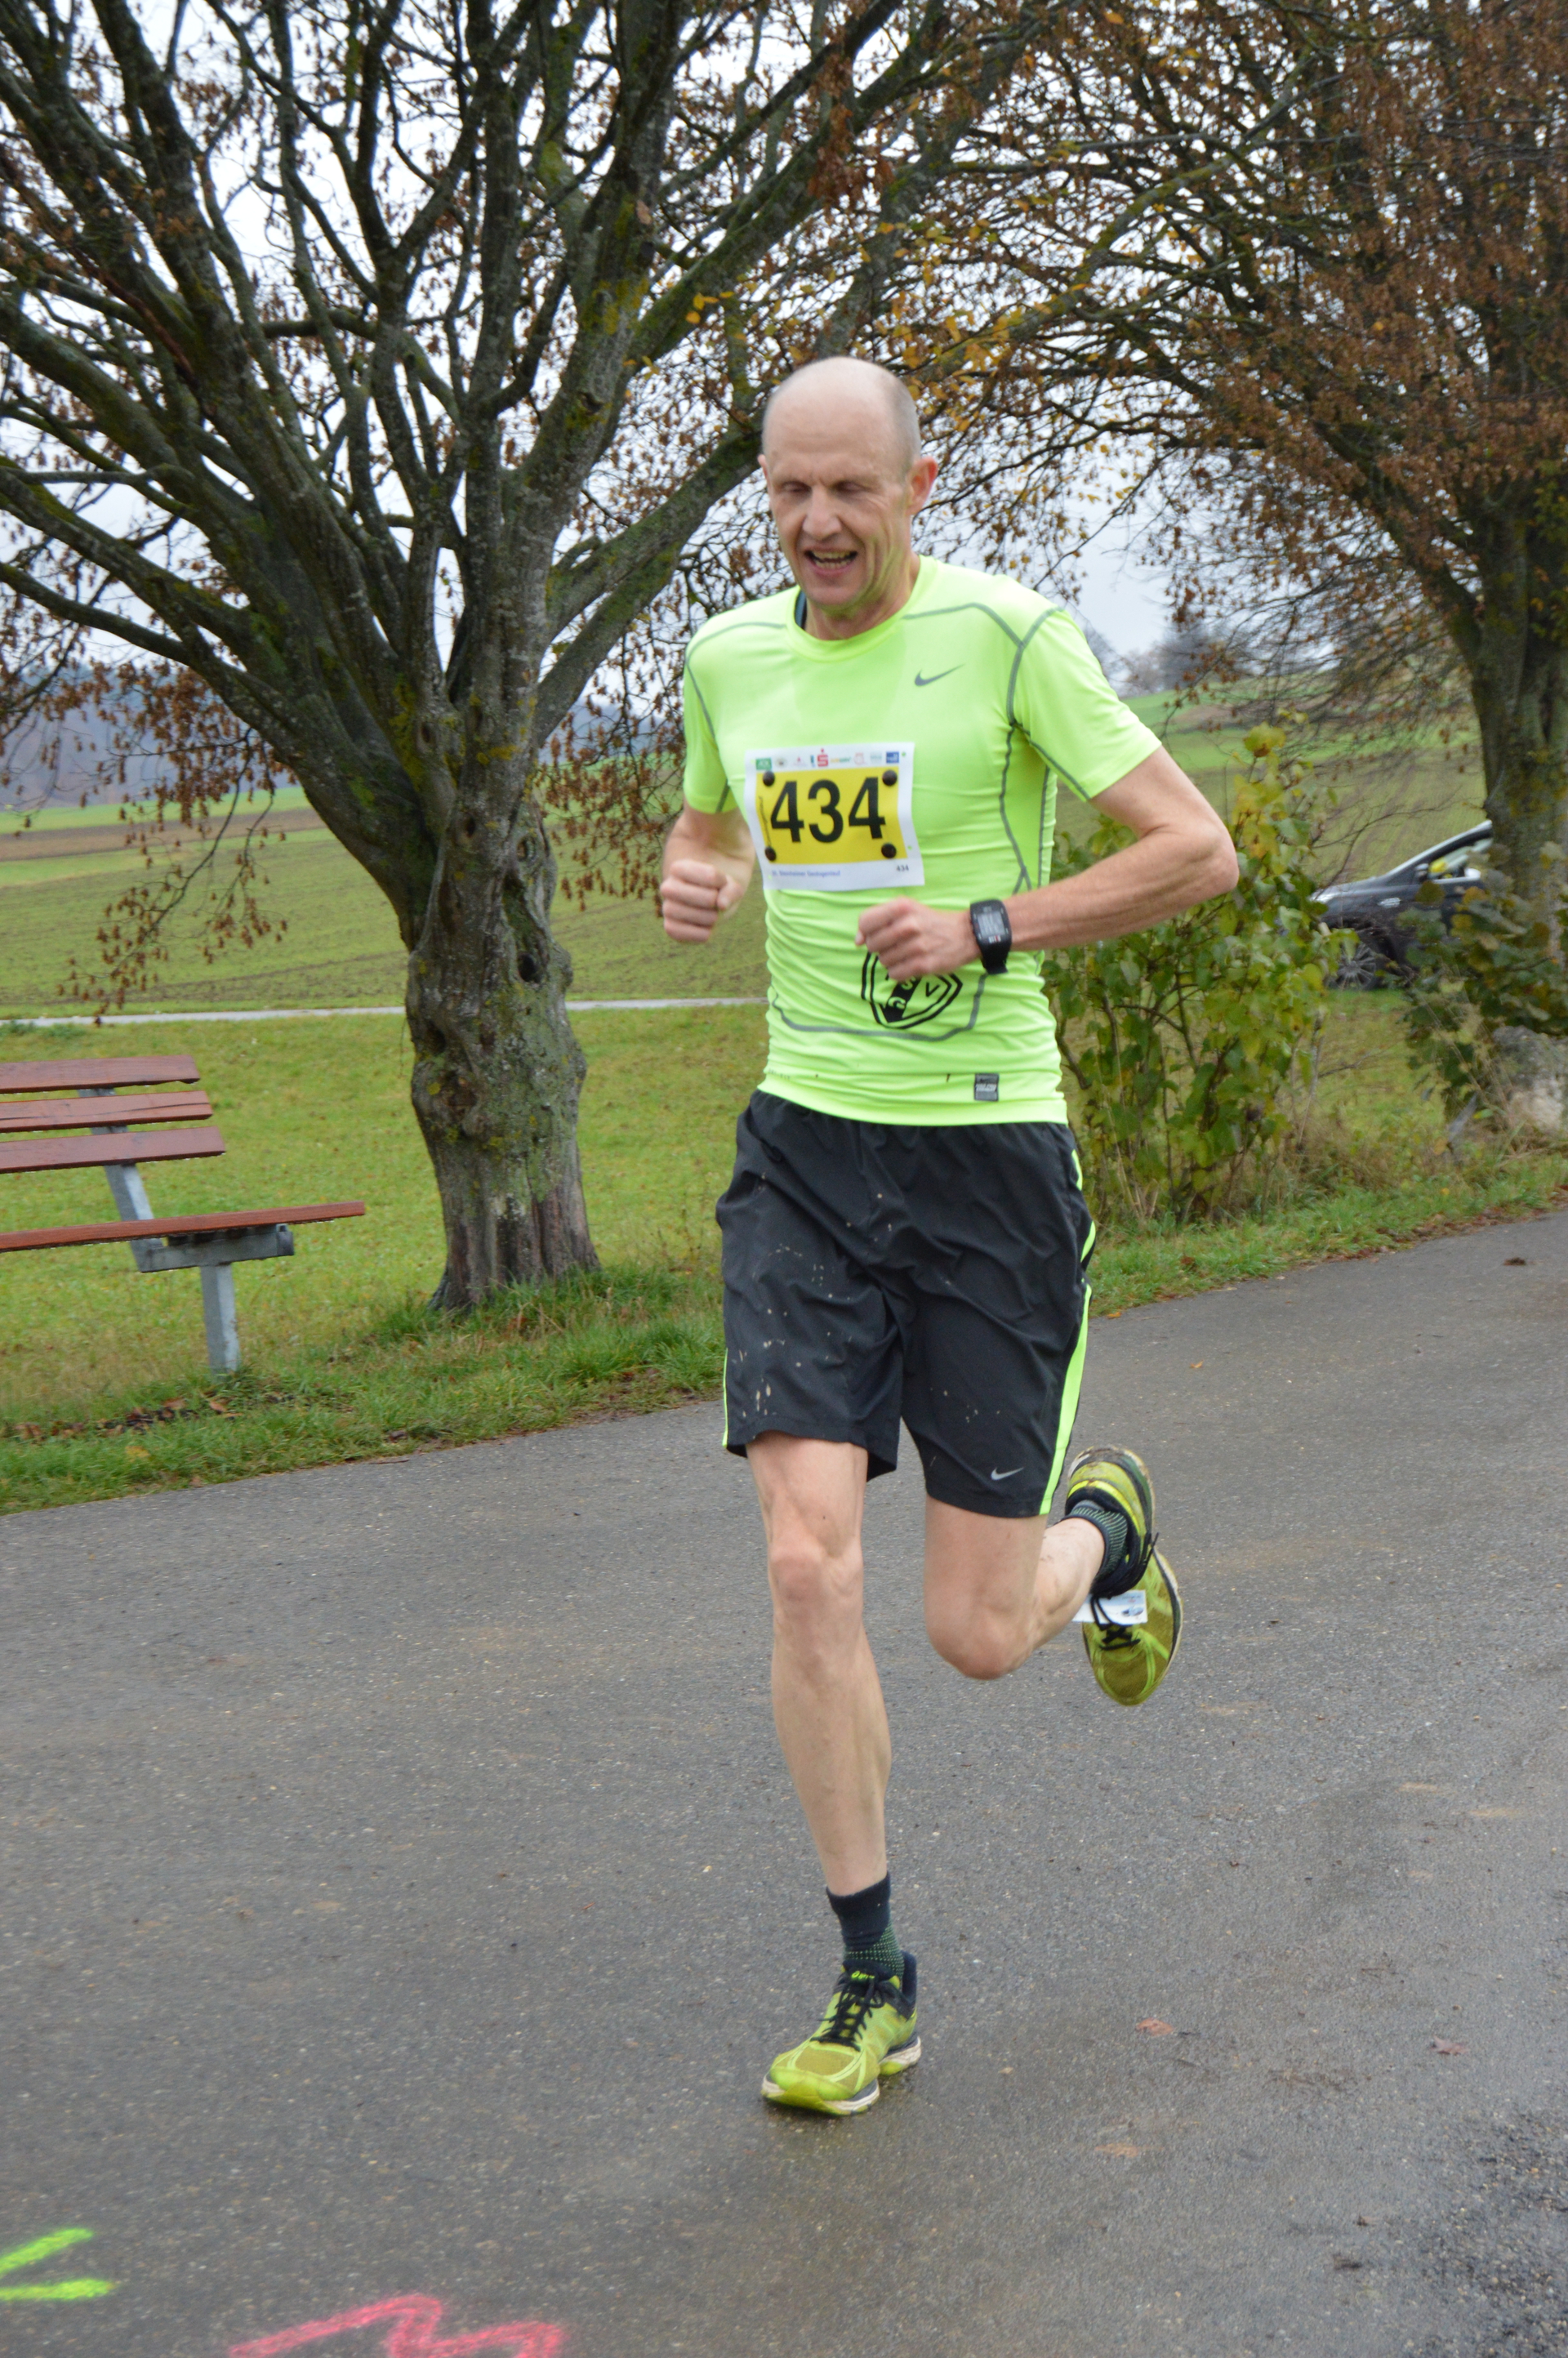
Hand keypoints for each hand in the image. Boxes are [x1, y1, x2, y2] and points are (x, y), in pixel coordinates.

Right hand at [659, 857, 745, 942]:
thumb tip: (722, 905)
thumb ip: (731, 890)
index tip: (721, 882)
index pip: (711, 875)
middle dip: (714, 901)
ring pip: (693, 915)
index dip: (723, 882)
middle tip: (715, 902)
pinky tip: (707, 928)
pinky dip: (704, 933)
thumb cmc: (718, 889)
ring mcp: (667, 908)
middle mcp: (668, 887)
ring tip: (713, 915)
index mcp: (679, 868)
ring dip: (711, 918)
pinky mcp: (671, 928)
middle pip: (700, 896)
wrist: (709, 906)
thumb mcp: (730, 885)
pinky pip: (687, 934)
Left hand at [855, 898, 975, 981]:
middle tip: (894, 945)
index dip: (864, 932)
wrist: (966, 934)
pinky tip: (909, 964)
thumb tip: (857, 941)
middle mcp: (909, 924)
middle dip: (879, 948)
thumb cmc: (930, 921)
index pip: (866, 922)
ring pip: (883, 961)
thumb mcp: (906, 909)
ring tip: (905, 954)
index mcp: (902, 907)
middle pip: (872, 945)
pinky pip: (895, 974)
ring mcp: (917, 946)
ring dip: (891, 961)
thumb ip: (879, 919)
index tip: (872, 936)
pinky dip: (899, 972)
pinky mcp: (924, 964)